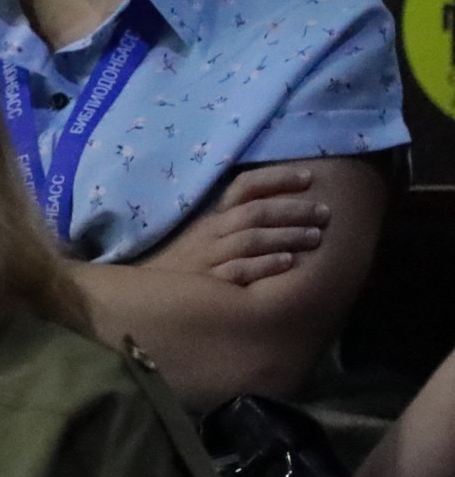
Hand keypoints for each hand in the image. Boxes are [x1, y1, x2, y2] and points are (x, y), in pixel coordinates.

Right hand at [153, 165, 330, 286]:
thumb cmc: (187, 269)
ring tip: (316, 236)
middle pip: (255, 212)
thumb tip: (280, 209)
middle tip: (324, 212)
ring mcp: (209, 257)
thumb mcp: (204, 238)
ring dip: (286, 236)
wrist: (151, 299)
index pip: (244, 187)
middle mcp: (211, 233)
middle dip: (293, 210)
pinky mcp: (209, 284)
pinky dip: (265, 265)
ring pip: (250, 239)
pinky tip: (288, 263)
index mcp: (212, 218)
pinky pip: (239, 271)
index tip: (309, 177)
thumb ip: (233, 224)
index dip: (276, 178)